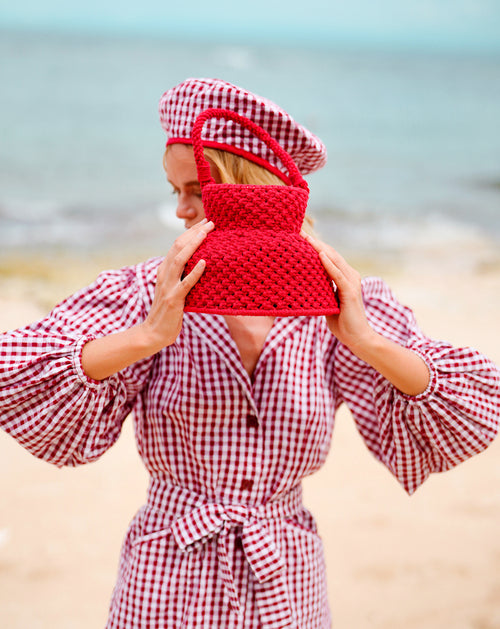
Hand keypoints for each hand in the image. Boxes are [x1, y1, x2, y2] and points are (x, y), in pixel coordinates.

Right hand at [140, 219, 213, 351]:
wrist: (154, 333)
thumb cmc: (168, 312)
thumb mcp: (175, 289)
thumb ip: (182, 276)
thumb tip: (200, 264)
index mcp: (164, 270)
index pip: (177, 245)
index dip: (191, 233)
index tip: (205, 223)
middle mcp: (165, 274)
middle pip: (178, 247)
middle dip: (195, 233)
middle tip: (211, 222)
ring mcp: (168, 286)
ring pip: (180, 260)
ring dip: (194, 245)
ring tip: (207, 234)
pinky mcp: (174, 300)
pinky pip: (185, 283)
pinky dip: (195, 272)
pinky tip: (204, 263)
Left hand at [302, 232, 374, 351]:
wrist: (357, 338)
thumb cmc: (342, 322)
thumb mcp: (328, 302)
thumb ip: (322, 290)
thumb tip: (306, 282)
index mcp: (345, 277)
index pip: (329, 257)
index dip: (316, 246)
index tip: (301, 237)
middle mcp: (350, 276)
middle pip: (331, 254)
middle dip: (316, 243)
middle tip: (300, 232)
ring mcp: (351, 283)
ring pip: (334, 260)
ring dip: (319, 248)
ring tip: (306, 238)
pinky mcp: (350, 292)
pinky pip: (337, 275)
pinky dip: (328, 264)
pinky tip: (319, 255)